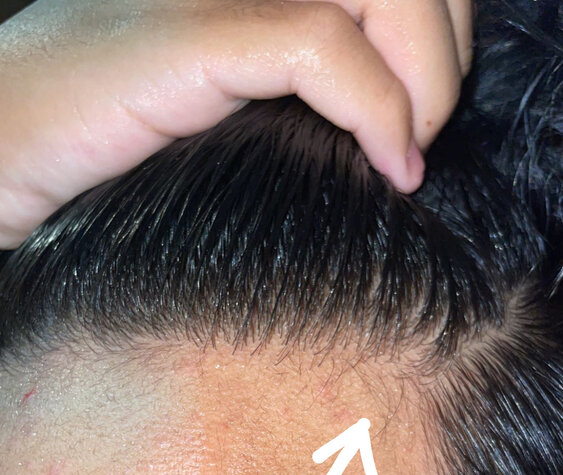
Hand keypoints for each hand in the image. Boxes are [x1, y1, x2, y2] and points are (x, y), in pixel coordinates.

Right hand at [0, 0, 472, 247]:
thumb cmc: (105, 140)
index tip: (427, 114)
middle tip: (425, 136)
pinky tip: (391, 168)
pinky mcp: (191, 35)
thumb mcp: (226, 101)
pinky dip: (381, 111)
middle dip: (446, 51)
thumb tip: (397, 130)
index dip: (441, 28)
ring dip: (426, 76)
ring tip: (408, 153)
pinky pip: (323, 47)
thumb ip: (296, 84)